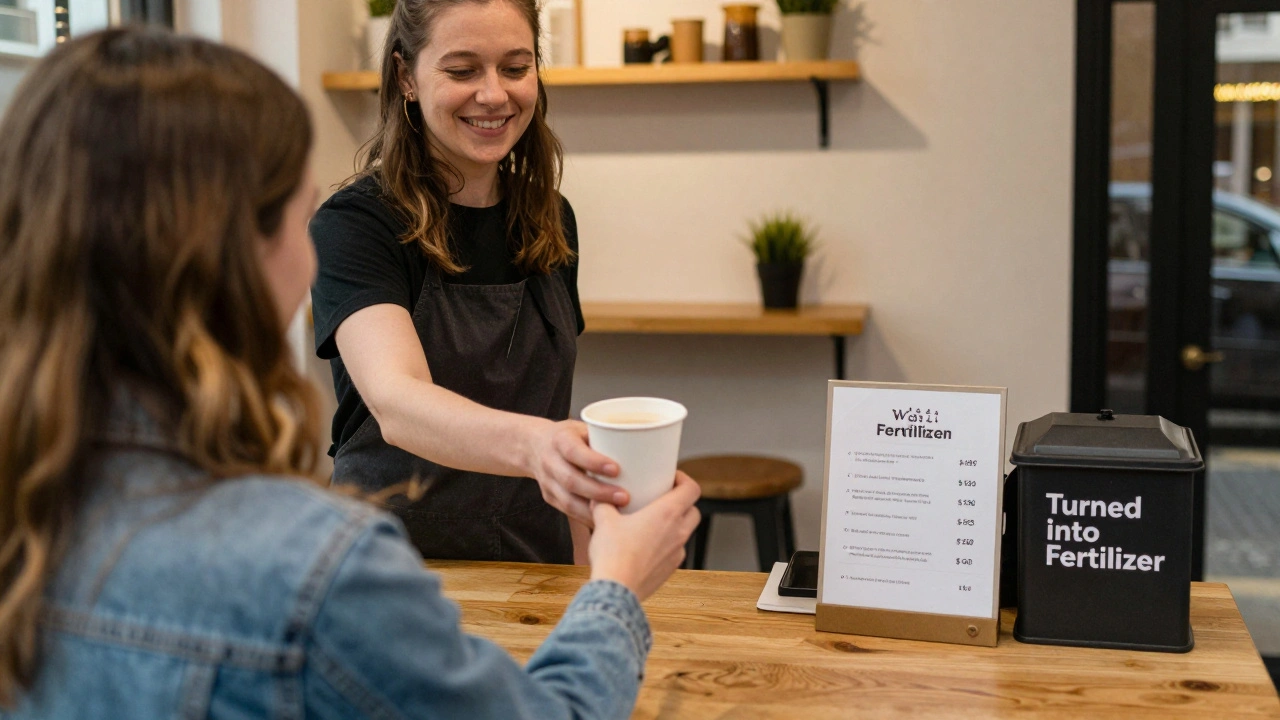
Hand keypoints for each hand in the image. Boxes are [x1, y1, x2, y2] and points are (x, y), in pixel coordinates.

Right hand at [527, 420, 629, 525]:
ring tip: (619, 514)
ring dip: (594, 510)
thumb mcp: (583, 428)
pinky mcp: (550, 498)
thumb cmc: (569, 436)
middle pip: (571, 481)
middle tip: (624, 497)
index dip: (593, 462)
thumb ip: (606, 438)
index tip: (616, 469)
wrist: (534, 446)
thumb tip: (645, 446)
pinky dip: (588, 517)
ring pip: (568, 501)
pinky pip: (569, 512)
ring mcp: (547, 482)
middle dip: (599, 492)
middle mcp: (550, 461)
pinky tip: (606, 521)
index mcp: (559, 439)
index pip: (573, 451)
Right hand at [588, 472, 700, 601]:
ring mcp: (677, 553)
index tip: (671, 478)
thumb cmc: (613, 553)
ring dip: (674, 525)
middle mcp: (678, 532)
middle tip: (663, 499)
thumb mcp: (603, 520)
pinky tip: (646, 547)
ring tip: (652, 523)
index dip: (685, 480)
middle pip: (693, 510)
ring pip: (685, 532)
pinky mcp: (670, 569)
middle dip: (682, 503)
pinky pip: (674, 551)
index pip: (692, 489)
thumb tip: (599, 499)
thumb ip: (604, 505)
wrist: (616, 589)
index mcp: (667, 513)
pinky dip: (666, 545)